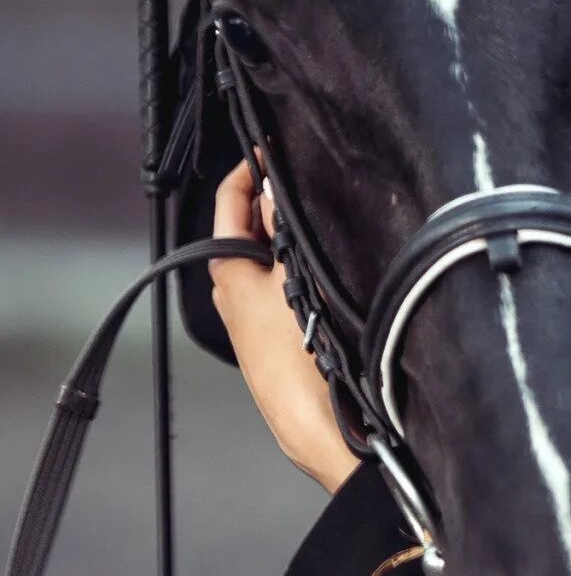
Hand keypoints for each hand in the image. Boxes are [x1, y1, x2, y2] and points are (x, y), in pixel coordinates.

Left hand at [208, 155, 360, 494]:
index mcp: (228, 271)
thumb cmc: (301, 357)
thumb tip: (273, 187)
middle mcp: (234, 291)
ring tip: (332, 222)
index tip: (274, 146)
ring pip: (274, 258)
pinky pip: (289, 286)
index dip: (250, 168)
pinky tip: (338, 271)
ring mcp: (257, 316)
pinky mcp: (280, 337)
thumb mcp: (296, 276)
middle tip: (316, 181)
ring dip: (297, 238)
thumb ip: (283, 228)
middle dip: (281, 203)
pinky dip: (307, 270)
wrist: (318, 428)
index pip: (231, 201)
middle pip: (253, 228)